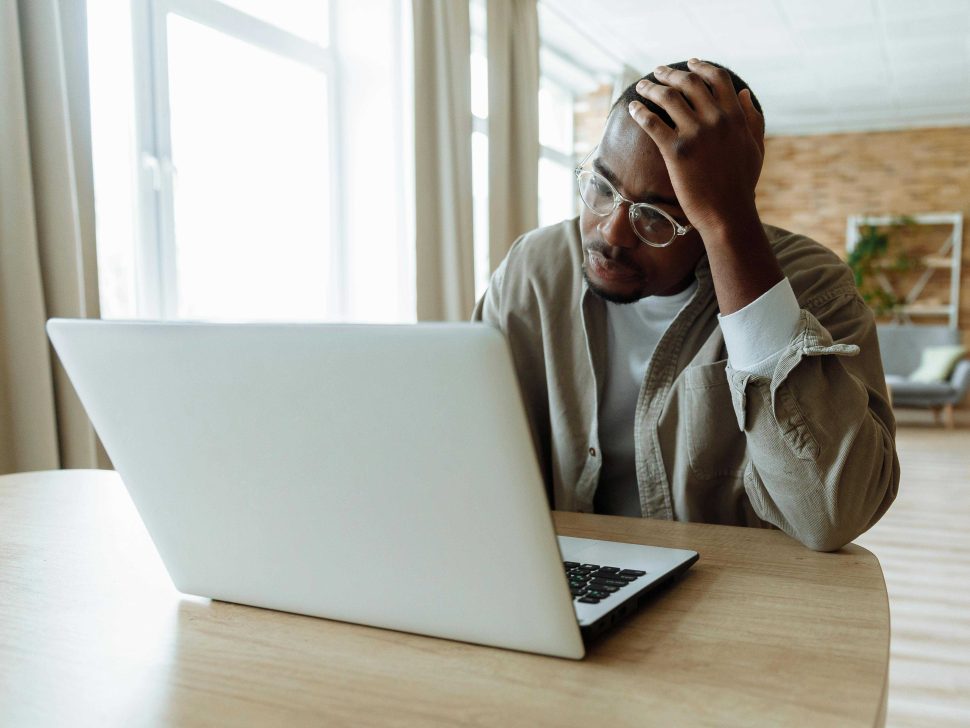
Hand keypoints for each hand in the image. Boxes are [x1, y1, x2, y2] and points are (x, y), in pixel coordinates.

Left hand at [627, 59, 765, 239]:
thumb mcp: (755, 147)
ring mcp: (695, 134)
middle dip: (670, 73)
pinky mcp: (676, 151)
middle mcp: (716, 120)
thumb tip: (743, 93)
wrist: (727, 214)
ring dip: (651, 87)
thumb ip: (752, 118)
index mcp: (735, 116)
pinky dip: (640, 111)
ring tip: (641, 86)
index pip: (717, 78)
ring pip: (668, 97)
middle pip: (689, 83)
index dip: (701, 67)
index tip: (689, 63)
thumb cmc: (742, 185)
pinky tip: (632, 108)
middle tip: (657, 73)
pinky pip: (652, 122)